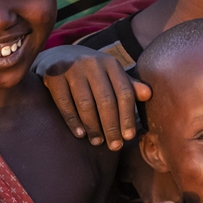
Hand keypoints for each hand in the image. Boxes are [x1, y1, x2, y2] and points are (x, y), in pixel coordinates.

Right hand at [33, 44, 150, 149]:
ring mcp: (71, 67)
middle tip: (115, 146)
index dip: (128, 116)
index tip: (129, 137)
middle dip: (112, 126)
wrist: (55, 56)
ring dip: (93, 126)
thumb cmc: (90, 72)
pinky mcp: (53, 75)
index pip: (124, 92)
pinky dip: (73, 121)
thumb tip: (149, 95)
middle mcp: (92, 62)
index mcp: (110, 63)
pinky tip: (79, 134)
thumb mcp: (110, 75)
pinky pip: (65, 103)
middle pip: (106, 100)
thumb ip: (128, 86)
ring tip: (97, 142)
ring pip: (86, 104)